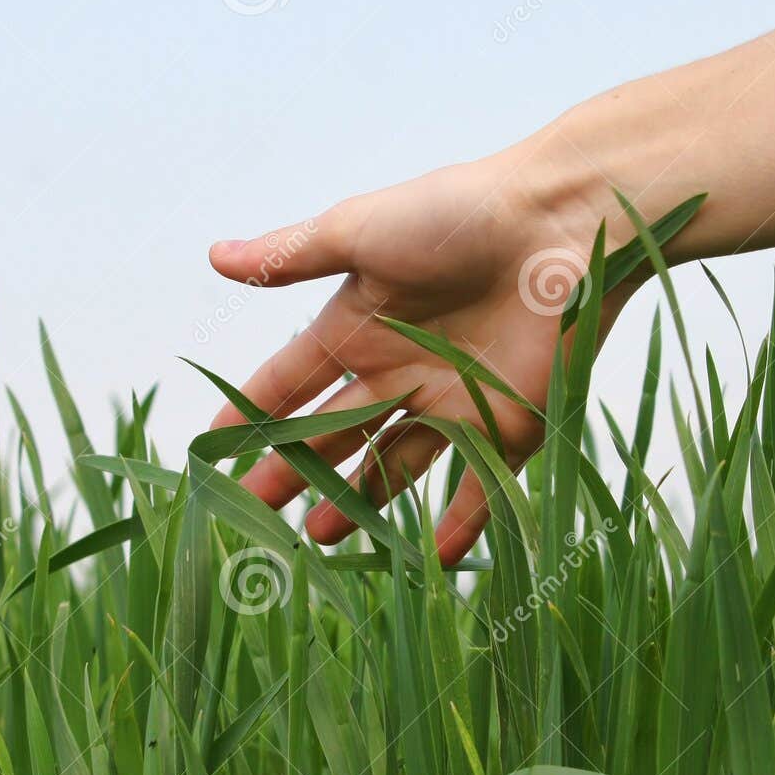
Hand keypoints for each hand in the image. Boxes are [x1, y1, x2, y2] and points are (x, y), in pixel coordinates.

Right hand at [206, 150, 621, 563]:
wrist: (563, 222)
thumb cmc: (459, 212)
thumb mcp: (361, 231)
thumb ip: (291, 255)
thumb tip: (214, 255)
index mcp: (360, 324)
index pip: (291, 382)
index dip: (252, 415)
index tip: (211, 456)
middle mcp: (400, 369)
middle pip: (334, 433)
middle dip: (293, 472)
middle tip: (254, 513)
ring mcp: (452, 402)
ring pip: (394, 466)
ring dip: (358, 502)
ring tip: (319, 538)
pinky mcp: (507, 426)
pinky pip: (477, 488)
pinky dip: (456, 525)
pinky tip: (427, 562)